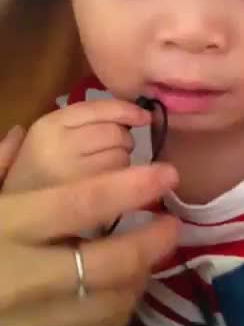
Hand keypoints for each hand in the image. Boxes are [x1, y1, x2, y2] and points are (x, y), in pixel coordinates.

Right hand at [0, 163, 178, 325]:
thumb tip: (22, 136)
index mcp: (6, 227)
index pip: (83, 203)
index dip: (134, 188)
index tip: (168, 175)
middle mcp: (20, 279)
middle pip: (110, 262)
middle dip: (152, 242)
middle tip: (172, 225)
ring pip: (110, 304)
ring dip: (139, 279)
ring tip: (148, 260)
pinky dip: (116, 315)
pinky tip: (119, 295)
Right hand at [2, 99, 151, 193]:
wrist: (16, 217)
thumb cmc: (40, 174)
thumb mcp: (53, 139)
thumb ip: (88, 121)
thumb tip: (141, 113)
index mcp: (47, 126)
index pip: (97, 108)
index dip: (127, 110)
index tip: (145, 116)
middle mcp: (57, 146)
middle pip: (115, 132)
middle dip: (125, 139)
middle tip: (116, 149)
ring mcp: (71, 175)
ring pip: (122, 156)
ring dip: (124, 161)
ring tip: (106, 172)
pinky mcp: (85, 203)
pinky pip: (120, 183)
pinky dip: (125, 185)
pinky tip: (109, 190)